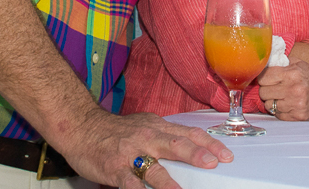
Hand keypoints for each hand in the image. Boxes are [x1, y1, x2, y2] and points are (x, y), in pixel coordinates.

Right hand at [60, 106, 232, 188]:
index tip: (226, 155)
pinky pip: (128, 183)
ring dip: (169, 181)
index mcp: (158, 127)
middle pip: (176, 145)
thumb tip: (193, 146)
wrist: (82, 127)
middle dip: (196, 154)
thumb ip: (166, 135)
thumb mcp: (145, 125)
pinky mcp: (114, 168)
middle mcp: (147, 137)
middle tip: (212, 163)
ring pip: (153, 167)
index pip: (189, 134)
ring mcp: (130, 153)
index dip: (209, 144)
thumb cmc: (116, 130)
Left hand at [257, 60, 308, 120]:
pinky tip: (288, 105)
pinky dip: (280, 110)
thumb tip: (264, 62)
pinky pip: (277, 114)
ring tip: (282, 97)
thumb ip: (282, 63)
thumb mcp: (300, 64)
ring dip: (272, 101)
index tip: (268, 78)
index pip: (264, 77)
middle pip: (263, 92)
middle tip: (274, 88)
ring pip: (268, 105)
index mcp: (292, 73)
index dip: (264, 77)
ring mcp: (295, 104)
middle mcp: (293, 89)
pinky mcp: (298, 116)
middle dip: (266, 90)